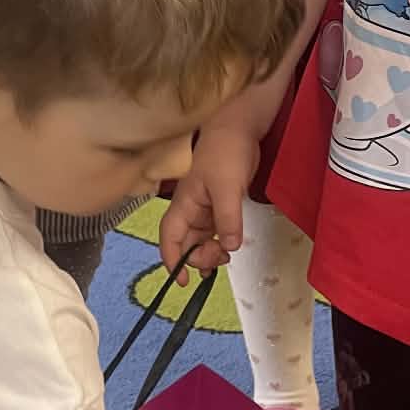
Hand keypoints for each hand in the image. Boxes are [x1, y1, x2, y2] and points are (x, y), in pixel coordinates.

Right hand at [157, 126, 260, 280]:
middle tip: (220, 258)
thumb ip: (228, 218)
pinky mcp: (221, 205)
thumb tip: (229, 247)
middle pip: (186, 243)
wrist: (239, 129)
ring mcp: (206, 208)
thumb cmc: (226, 152)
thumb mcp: (227, 187)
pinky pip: (216, 231)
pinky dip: (220, 243)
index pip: (170, 237)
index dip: (173, 260)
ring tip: (225, 257)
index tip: (183, 280)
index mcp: (184, 204)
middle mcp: (191, 209)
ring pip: (201, 239)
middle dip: (198, 257)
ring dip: (210, 252)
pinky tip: (229, 249)